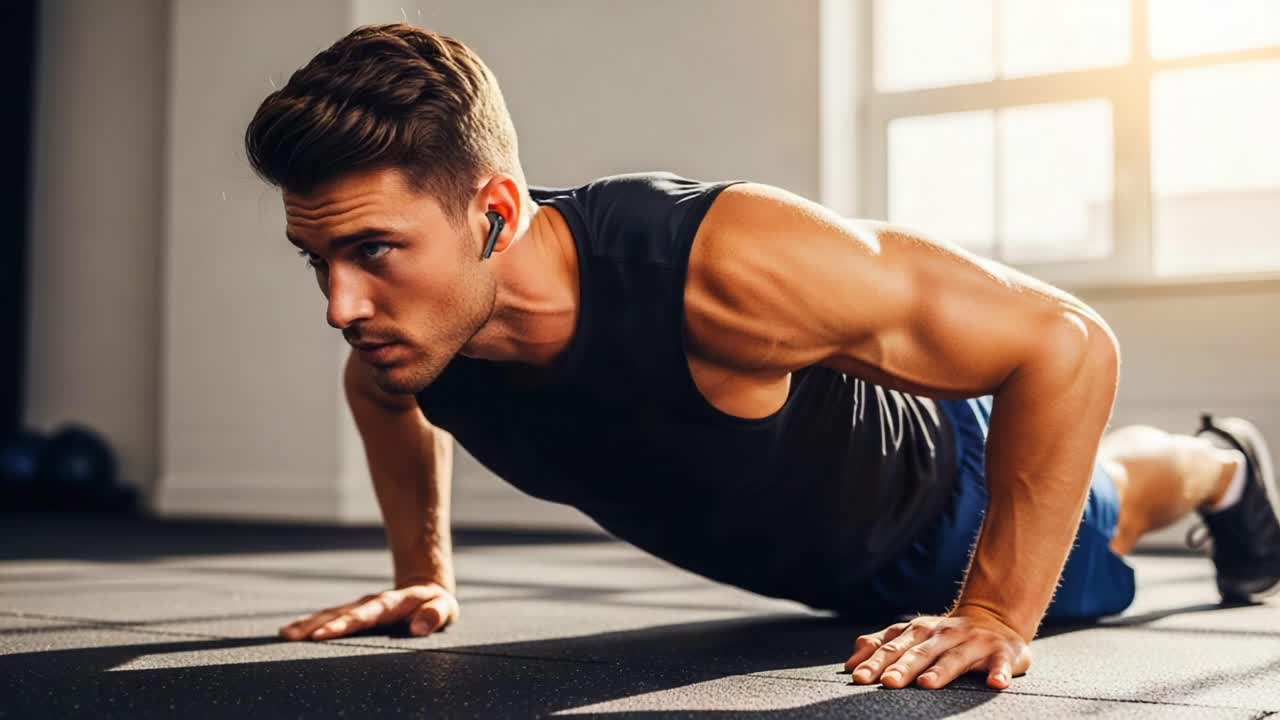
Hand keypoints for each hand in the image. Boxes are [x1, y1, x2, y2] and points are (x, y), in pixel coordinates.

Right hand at [279, 582, 459, 640]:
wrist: (426, 585)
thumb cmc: (437, 602)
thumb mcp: (446, 608)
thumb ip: (436, 615)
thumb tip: (419, 627)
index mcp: (391, 603)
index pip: (365, 614)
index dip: (345, 624)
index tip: (325, 633)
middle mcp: (370, 603)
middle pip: (340, 613)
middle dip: (317, 625)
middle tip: (294, 636)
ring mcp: (359, 606)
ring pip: (329, 613)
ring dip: (307, 623)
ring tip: (285, 633)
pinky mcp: (353, 611)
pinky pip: (328, 616)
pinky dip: (309, 623)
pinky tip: (290, 631)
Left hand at [844, 607, 1031, 689]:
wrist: (995, 618)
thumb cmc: (945, 635)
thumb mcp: (912, 635)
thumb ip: (881, 645)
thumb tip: (849, 664)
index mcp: (919, 631)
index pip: (892, 647)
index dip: (874, 662)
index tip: (858, 677)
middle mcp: (943, 635)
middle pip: (920, 653)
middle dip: (902, 667)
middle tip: (887, 682)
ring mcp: (973, 642)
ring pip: (955, 658)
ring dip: (941, 671)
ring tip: (927, 684)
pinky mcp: (1002, 653)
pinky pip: (1000, 663)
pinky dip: (998, 672)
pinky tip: (994, 682)